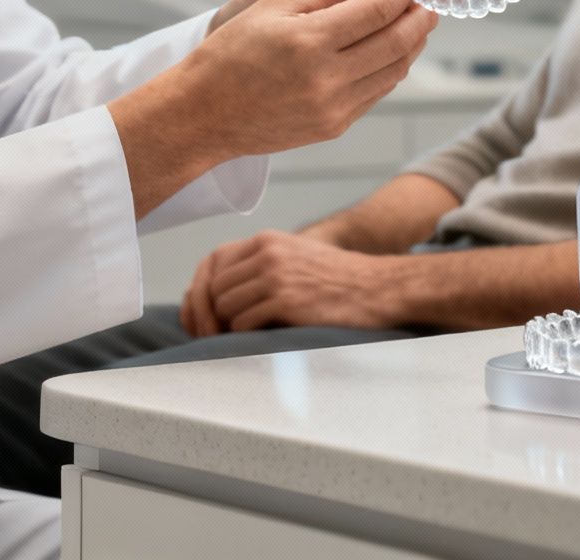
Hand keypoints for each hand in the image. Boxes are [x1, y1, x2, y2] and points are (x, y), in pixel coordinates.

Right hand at [114, 0, 436, 187]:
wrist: (203, 112)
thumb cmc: (233, 50)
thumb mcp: (277, 4)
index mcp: (309, 41)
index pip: (378, 9)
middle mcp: (326, 78)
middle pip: (397, 41)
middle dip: (419, 14)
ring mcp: (334, 108)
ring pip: (395, 70)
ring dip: (412, 42)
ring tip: (414, 20)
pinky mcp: (335, 127)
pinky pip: (378, 91)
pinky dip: (392, 67)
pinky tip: (389, 49)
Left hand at [182, 230, 405, 335]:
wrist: (376, 288)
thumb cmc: (336, 280)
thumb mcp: (295, 256)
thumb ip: (260, 265)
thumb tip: (217, 294)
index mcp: (267, 240)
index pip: (214, 263)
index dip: (203, 292)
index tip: (206, 315)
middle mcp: (268, 253)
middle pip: (215, 287)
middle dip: (212, 315)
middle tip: (218, 337)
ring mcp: (276, 275)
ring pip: (224, 306)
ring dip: (229, 327)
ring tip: (242, 339)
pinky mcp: (285, 300)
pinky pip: (243, 323)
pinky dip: (245, 336)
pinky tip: (260, 339)